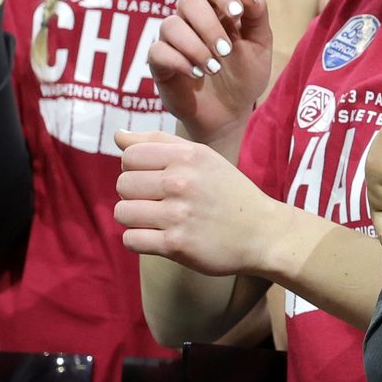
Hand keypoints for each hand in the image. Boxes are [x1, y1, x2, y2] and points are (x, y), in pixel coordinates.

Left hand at [115, 129, 282, 278]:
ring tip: (156, 219)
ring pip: (122, 213)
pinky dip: (139, 240)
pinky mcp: (176, 245)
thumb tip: (118, 136)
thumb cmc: (228, 192)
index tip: (153, 179)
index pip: (129, 156)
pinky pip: (131, 240)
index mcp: (188, 157)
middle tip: (157, 201)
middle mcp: (181, 182)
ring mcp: (178, 215)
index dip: (135, 168)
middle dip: (134, 194)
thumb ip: (159, 143)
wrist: (263, 233)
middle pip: (122, 185)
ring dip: (135, 219)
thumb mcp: (202, 157)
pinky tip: (158, 237)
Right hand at [148, 0, 272, 148]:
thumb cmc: (245, 74)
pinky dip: (179, 61)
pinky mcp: (159, 62)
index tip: (236, 13)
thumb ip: (257, 17)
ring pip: (170, 25)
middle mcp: (191, 20)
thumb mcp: (260, 46)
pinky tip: (196, 74)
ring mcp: (173, 40)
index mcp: (217, 10)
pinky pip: (158, 51)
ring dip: (195, 46)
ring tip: (214, 68)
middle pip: (188, 0)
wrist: (230, 111)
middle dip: (209, 25)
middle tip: (226, 51)